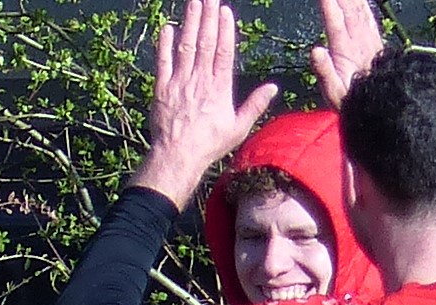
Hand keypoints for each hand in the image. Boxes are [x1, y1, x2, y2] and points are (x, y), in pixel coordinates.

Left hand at [132, 0, 279, 206]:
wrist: (177, 157)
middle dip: (208, 16)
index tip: (225, 11)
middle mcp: (200, 80)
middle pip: (206, 41)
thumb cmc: (209, 146)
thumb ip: (255, 105)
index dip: (225, 29)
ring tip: (194, 1)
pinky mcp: (162, 89)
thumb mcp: (238, 128)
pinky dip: (165, 44)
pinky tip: (168, 27)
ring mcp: (180, 82)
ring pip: (186, 46)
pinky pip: (163, 62)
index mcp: (220, 87)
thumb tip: (273, 87)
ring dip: (190, 21)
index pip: (224, 51)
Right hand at [312, 0, 383, 108]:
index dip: (328, 4)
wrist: (380, 103)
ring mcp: (368, 38)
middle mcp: (358, 40)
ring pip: (360, 8)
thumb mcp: (334, 93)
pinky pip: (368, 15)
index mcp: (345, 50)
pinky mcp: (374, 40)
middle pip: (348, 8)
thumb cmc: (352, 100)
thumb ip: (325, 71)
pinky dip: (364, 3)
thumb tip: (315, 51)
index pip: (335, 20)